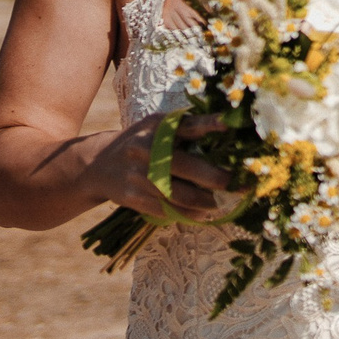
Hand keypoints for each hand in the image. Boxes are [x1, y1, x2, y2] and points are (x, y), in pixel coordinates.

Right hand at [83, 112, 241, 220]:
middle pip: (185, 166)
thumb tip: (228, 127)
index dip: (208, 123)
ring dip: (206, 202)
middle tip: (240, 185)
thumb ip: (186, 126)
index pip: (186, 125)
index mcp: (156, 127)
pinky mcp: (132, 197)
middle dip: (217, 178)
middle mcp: (145, 149)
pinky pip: (167, 210)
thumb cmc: (143, 142)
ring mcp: (137, 175)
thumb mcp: (158, 126)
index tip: (228, 123)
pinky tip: (203, 214)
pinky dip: (189, 214)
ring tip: (221, 203)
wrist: (98, 164)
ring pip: (178, 194)